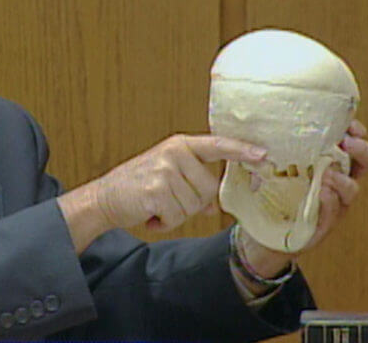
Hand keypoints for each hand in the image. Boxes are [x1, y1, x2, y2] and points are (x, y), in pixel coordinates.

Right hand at [58, 134, 266, 252]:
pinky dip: (165, 222)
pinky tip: (151, 213)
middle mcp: (174, 153)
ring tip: (156, 205)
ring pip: (194, 205)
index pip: (217, 146)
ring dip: (176, 214)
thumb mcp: (167, 177)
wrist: (104, 198)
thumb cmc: (137, 188)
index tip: (264, 155)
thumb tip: (216, 204)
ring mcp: (165, 170)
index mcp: (179, 145)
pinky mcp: (156, 190)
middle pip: (209, 189)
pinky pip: (178, 216)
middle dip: (191, 202)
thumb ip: (193, 184)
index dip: (242, 151)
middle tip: (166, 200)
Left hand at [239, 120, 367, 282]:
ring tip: (327, 173)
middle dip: (362, 150)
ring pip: (351, 189)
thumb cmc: (267, 194)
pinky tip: (321, 193)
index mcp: (327, 161)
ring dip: (342, 179)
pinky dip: (329, 201)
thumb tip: (257, 124)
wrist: (259, 233)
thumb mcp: (269, 164)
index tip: (349, 124)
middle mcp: (336, 181)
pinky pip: (332, 212)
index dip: (355, 130)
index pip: (351, 140)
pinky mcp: (322, 224)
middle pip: (366, 162)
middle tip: (347, 142)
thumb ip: (269, 146)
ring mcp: (332, 203)